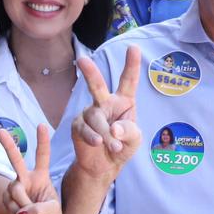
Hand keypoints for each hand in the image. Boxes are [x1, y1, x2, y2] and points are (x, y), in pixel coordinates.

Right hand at [0, 123, 60, 213]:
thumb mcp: (54, 213)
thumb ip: (44, 210)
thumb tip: (27, 210)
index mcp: (41, 175)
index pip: (42, 156)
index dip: (42, 141)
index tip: (42, 125)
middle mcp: (26, 178)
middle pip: (15, 159)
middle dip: (7, 144)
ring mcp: (14, 187)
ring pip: (16, 191)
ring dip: (25, 206)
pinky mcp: (6, 198)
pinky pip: (11, 205)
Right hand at [70, 46, 141, 180]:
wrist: (104, 166)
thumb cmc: (122, 147)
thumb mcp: (134, 140)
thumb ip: (129, 132)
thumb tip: (114, 128)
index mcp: (123, 101)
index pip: (128, 81)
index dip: (131, 65)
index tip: (134, 48)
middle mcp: (105, 103)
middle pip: (97, 86)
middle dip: (90, 73)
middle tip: (82, 60)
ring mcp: (90, 113)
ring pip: (95, 118)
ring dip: (105, 134)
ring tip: (114, 147)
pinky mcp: (78, 125)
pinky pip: (84, 128)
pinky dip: (92, 136)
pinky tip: (98, 143)